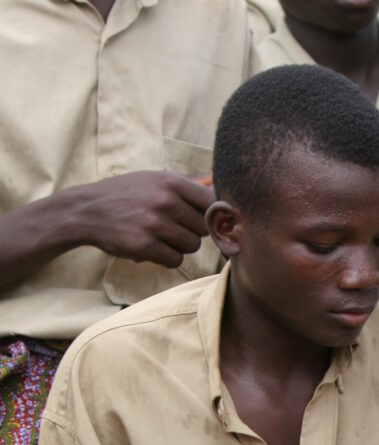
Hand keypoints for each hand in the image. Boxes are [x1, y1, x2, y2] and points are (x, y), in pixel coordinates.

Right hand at [75, 170, 214, 267]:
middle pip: (203, 228)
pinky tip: (153, 248)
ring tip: (161, 236)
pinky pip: (175, 260)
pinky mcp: (145, 246)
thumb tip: (221, 195)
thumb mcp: (153, 180)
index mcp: (171, 182)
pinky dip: (168, 258)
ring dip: (180, 246)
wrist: (86, 210)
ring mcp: (155, 224)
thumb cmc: (125, 195)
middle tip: (175, 228)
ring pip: (191, 246)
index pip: (212, 203)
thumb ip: (186, 187)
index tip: (206, 220)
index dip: (212, 215)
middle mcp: (165, 201)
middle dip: (193, 231)